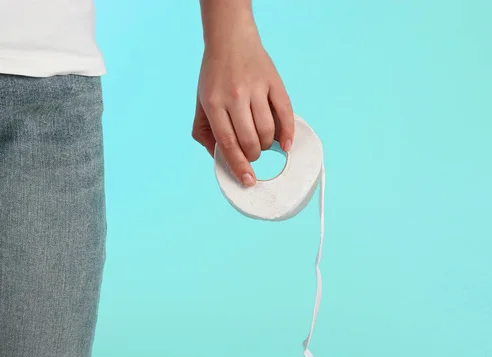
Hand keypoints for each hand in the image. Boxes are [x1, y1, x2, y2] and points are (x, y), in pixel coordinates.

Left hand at [192, 22, 293, 187]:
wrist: (230, 40)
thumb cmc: (215, 76)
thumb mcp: (201, 103)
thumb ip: (205, 133)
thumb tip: (220, 158)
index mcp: (214, 103)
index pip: (228, 143)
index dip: (239, 165)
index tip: (247, 180)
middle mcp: (235, 96)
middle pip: (250, 140)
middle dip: (253, 156)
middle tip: (253, 154)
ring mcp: (256, 89)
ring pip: (267, 131)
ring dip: (268, 145)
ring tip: (264, 143)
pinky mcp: (274, 83)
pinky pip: (285, 113)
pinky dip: (288, 133)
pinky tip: (286, 145)